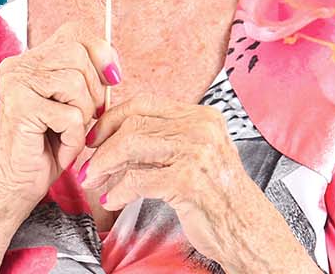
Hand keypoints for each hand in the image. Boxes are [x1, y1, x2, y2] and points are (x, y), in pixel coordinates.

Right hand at [0, 21, 121, 210]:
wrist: (19, 183)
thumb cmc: (49, 144)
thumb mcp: (73, 102)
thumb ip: (86, 77)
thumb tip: (113, 68)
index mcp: (31, 59)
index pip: (74, 31)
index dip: (100, 52)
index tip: (113, 79)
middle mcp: (19, 65)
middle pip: (77, 54)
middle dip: (94, 90)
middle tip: (85, 117)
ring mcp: (16, 84)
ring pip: (75, 83)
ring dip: (83, 116)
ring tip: (69, 133)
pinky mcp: (21, 108)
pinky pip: (70, 116)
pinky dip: (74, 138)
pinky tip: (61, 148)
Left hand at [78, 92, 260, 265]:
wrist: (246, 230)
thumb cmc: (217, 198)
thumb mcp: (194, 157)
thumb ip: (162, 141)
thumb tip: (111, 139)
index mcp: (202, 116)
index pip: (144, 103)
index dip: (112, 118)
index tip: (94, 137)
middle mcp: (201, 128)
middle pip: (133, 124)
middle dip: (102, 146)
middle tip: (88, 166)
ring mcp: (197, 152)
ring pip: (131, 146)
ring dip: (104, 166)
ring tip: (94, 182)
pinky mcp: (189, 180)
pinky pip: (137, 179)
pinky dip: (118, 190)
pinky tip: (112, 200)